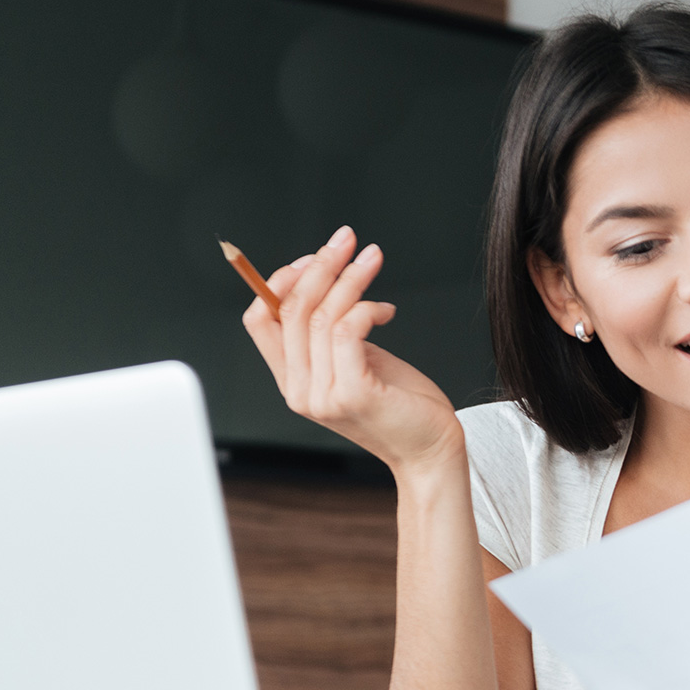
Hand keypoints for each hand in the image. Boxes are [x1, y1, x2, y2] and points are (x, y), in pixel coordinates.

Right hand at [241, 225, 460, 473]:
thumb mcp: (357, 361)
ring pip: (321, 315)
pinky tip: (387, 310)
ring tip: (372, 258)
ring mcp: (322, 395)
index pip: (259, 321)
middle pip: (290, 310)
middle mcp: (299, 390)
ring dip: (350, 277)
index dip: (279, 282)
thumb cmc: (400, 402)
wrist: (430, 450)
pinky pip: (347, 330)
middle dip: (320, 265)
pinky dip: (367, 307)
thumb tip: (326, 280)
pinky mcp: (353, 394)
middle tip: (347, 239)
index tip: (314, 257)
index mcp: (293, 380)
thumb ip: (332, 334)